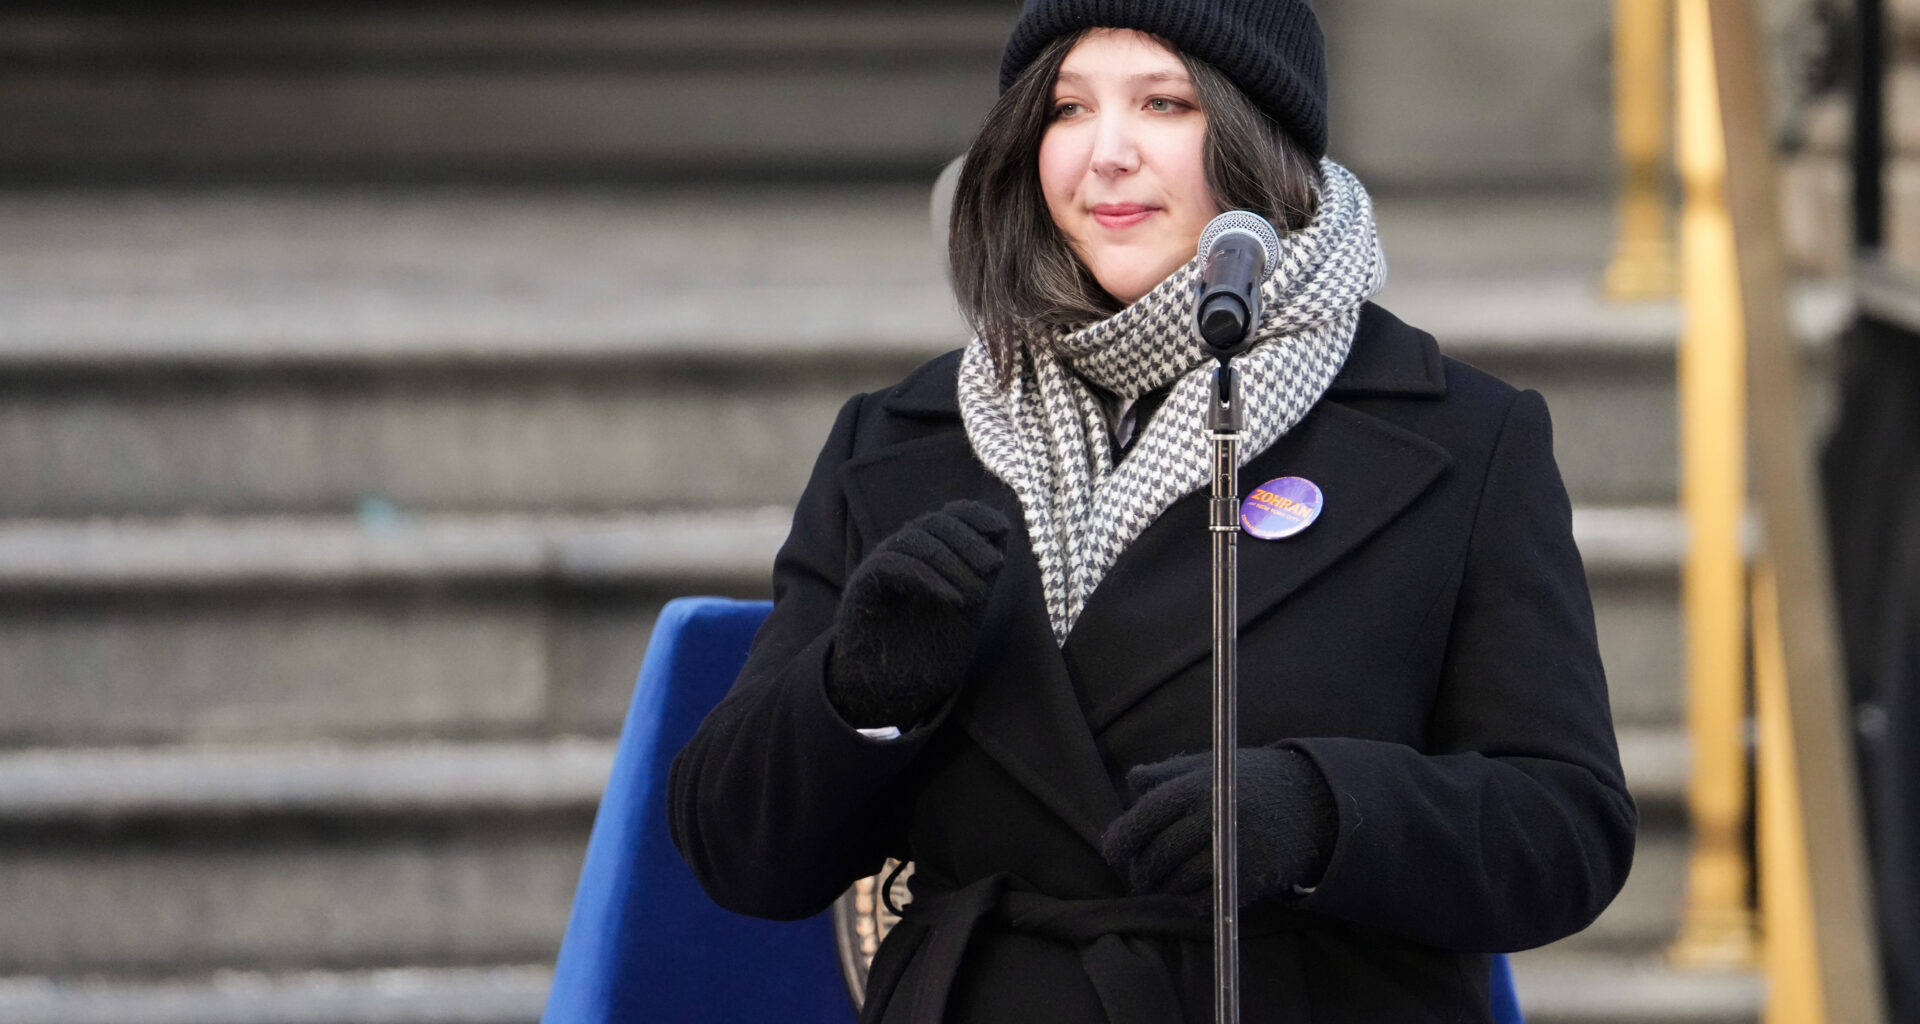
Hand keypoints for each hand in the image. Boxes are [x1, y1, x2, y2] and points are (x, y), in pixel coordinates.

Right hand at [825, 500, 1009, 728]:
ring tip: (975, 595)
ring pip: (912, 540)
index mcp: (928, 556)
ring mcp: (880, 570)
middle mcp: (902, 556)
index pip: (948, 518)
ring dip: (950, 561)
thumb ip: (981, 574)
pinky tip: (952, 599)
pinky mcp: (862, 588)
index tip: (1001, 528)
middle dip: (968, 540)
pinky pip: (891, 565)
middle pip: (933, 524)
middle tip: (993, 566)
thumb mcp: (967, 611)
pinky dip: (925, 577)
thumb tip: (1001, 534)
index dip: (973, 516)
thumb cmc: (928, 654)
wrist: (891, 694)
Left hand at [1101, 747, 1334, 901]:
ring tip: (1160, 881)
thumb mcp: (1211, 765)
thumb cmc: (1252, 781)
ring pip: (1178, 881)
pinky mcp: (1250, 877)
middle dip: (1140, 869)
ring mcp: (1234, 850)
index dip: (1121, 838)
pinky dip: (1188, 901)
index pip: (1146, 817)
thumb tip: (1133, 779)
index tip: (1112, 851)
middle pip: (1158, 854)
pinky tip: (1187, 892)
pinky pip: (1205, 899)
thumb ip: (1169, 772)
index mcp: (1199, 786)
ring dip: (1163, 886)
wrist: (1314, 804)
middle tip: (1136, 874)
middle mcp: (1214, 817)